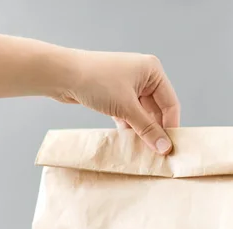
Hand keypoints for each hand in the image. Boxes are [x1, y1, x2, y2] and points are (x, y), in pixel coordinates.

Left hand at [58, 51, 179, 154]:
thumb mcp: (126, 107)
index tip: (170, 148)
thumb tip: (165, 147)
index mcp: (152, 71)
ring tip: (142, 151)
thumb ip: (147, 129)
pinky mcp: (114, 95)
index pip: (170, 103)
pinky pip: (128, 114)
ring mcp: (128, 85)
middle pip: (156, 110)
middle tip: (156, 153)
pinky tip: (128, 142)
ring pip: (141, 114)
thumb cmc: (96, 82)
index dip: (170, 126)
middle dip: (154, 130)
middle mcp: (142, 76)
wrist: (62, 75)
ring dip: (141, 131)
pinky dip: (129, 127)